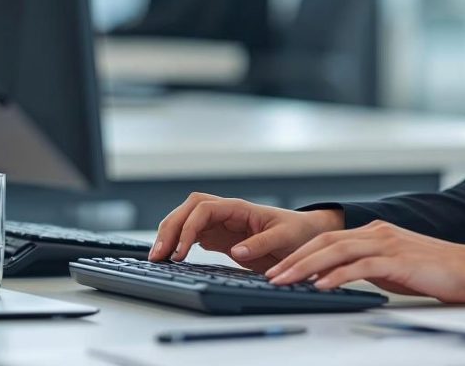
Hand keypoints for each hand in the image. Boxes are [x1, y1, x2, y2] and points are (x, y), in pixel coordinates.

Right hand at [149, 193, 343, 271]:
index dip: (188, 227)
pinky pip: (193, 235)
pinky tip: (171, 257)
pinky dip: (179, 244)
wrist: (307, 237)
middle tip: (158, 255)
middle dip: (169, 229)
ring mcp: (222, 225)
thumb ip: (261, 242)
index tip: (182, 251)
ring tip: (159, 258)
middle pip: (187, 211)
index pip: (203, 208)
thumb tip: (237, 251)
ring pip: (186, 221)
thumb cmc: (298, 232)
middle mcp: (226, 213)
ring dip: (170, 236)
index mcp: (240, 208)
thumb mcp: (285, 237)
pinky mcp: (221, 238)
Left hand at [265, 220, 464, 303]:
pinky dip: (337, 275)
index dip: (299, 253)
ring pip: (336, 250)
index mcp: (375, 232)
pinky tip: (321, 285)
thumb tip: (336, 280)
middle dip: (293, 259)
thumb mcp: (392, 269)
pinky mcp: (398, 259)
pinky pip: (360, 266)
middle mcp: (377, 232)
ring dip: (306, 267)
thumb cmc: (436, 271)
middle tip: (270, 275)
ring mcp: (387, 243)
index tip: (278, 269)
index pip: (327, 239)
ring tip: (285, 280)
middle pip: (325, 241)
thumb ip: (366, 269)